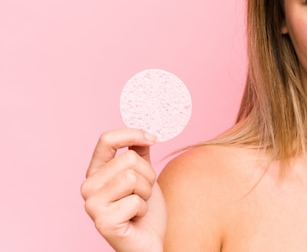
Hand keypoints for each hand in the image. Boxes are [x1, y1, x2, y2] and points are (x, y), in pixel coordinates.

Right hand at [80, 129, 165, 251]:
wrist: (149, 242)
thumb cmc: (145, 211)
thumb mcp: (144, 175)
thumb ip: (139, 153)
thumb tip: (144, 130)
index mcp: (96, 172)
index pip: (107, 140)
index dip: (132, 134)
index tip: (154, 138)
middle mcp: (88, 187)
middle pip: (128, 159)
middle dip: (147, 175)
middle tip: (144, 193)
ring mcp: (92, 205)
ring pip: (132, 178)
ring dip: (146, 192)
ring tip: (139, 205)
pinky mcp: (102, 222)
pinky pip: (135, 200)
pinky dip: (143, 209)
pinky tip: (135, 219)